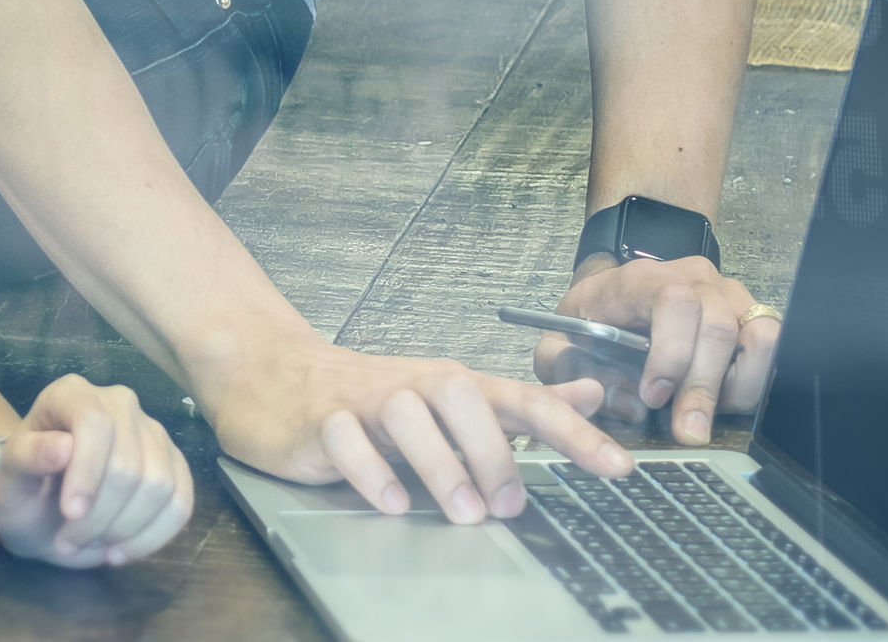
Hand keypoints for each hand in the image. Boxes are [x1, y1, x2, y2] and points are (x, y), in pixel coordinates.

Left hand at [0, 375, 190, 567]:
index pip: (95, 424)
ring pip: (159, 486)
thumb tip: (63, 447)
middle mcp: (118, 404)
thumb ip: (27, 456)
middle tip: (67, 542)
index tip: (70, 514)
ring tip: (90, 544)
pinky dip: (152, 537)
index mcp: (71, 394)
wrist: (39, 512)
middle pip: (129, 463)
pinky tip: (119, 551)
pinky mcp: (173, 466)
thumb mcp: (7, 477)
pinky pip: (181, 505)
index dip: (88, 473)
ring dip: (124, 530)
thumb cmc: (20, 488)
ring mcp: (152, 433)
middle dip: (100, 516)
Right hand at [199, 336, 629, 522]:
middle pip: (464, 396)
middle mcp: (412, 384)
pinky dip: (374, 473)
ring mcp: (364, 399)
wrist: (269, 374)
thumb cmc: (366, 396)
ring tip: (462, 513)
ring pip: (408, 414)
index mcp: (450, 384)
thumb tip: (589, 395)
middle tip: (509, 505)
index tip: (618, 467)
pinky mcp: (319, 420)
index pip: (521, 398)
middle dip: (494, 451)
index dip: (574, 431)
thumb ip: (517, 403)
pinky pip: (347, 441)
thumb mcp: (446, 398)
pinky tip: (395, 504)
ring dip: (441, 465)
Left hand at [544, 256, 780, 445]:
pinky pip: (771, 348)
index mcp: (641, 279)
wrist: (616, 295)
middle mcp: (693, 278)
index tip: (653, 396)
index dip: (671, 353)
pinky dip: (752, 382)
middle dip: (703, 387)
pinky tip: (721, 397)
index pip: (673, 301)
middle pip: (719, 325)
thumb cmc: (589, 322)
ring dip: (737, 386)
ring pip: (759, 336)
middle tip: (686, 430)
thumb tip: (631, 407)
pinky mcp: (751, 314)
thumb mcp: (560, 346)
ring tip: (703, 408)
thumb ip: (576, 374)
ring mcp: (728, 293)